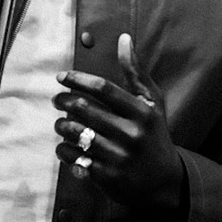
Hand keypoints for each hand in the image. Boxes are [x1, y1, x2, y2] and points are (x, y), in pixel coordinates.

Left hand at [53, 34, 183, 212]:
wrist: (164, 183)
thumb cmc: (155, 137)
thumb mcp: (153, 104)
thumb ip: (136, 73)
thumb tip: (124, 38)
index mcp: (142, 112)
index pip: (104, 88)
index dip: (78, 79)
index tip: (61, 77)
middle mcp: (131, 134)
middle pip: (84, 109)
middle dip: (63, 102)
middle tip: (58, 100)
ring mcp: (118, 156)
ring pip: (75, 133)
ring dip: (61, 125)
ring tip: (61, 123)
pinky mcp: (106, 176)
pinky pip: (73, 157)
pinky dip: (64, 150)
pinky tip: (67, 146)